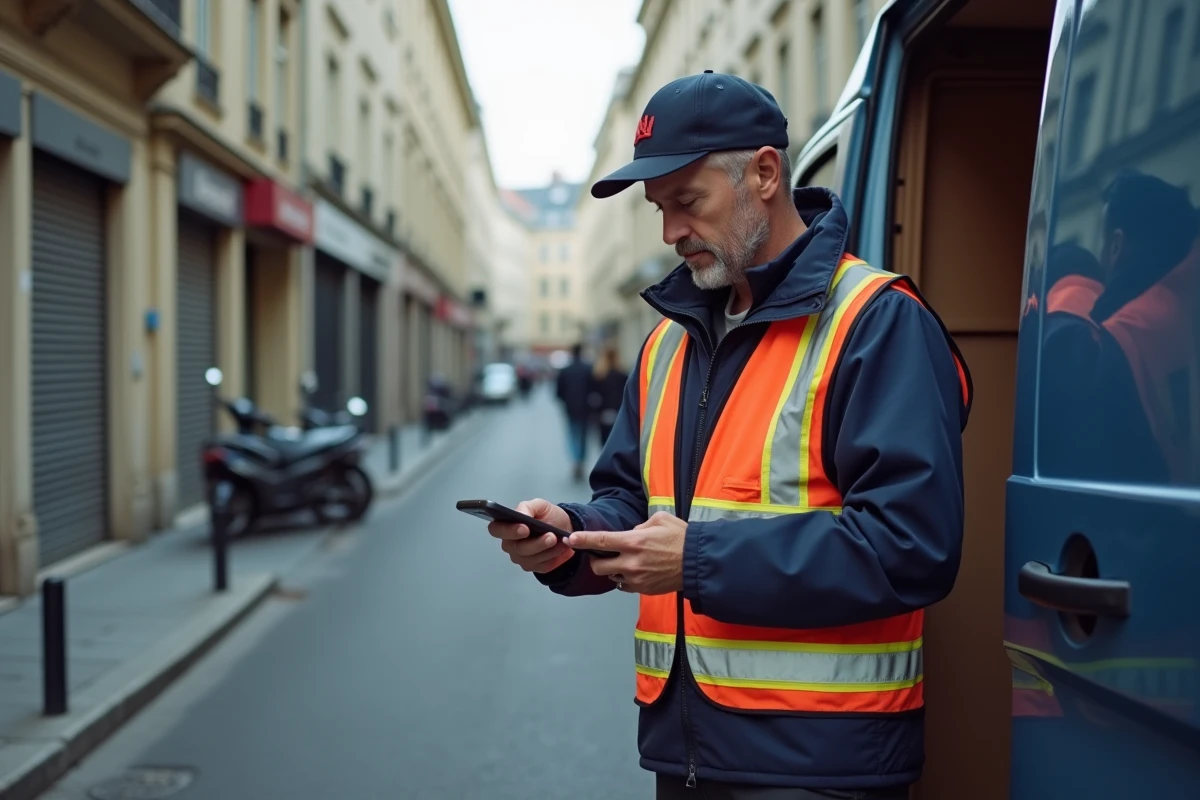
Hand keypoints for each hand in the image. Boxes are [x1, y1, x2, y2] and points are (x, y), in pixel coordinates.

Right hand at [487, 499, 575, 573]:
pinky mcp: (532, 567)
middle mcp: (509, 544)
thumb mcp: (539, 505)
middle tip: (551, 536)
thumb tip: (521, 515)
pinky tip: (562, 550)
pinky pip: (541, 566)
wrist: (564, 528)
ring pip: (531, 559)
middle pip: (517, 548)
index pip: (496, 530)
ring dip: (548, 551)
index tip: (525, 528)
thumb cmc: (547, 516)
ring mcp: (520, 557)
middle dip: (536, 543)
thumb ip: (527, 507)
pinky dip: (554, 558)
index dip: (508, 531)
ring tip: (561, 542)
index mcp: (506, 525)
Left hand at [567, 511, 686, 594]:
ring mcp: (636, 578)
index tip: (571, 539)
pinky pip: (624, 586)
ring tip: (625, 561)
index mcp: (634, 542)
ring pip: (611, 576)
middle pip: (598, 566)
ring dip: (612, 569)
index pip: (600, 541)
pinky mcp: (643, 589)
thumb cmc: (681, 538)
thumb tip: (631, 533)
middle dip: (595, 560)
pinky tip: (635, 571)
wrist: (697, 562)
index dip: (583, 540)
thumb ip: (640, 526)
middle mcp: (632, 562)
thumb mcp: (660, 520)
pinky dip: (624, 579)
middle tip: (600, 554)